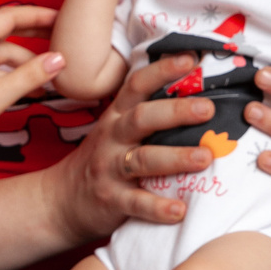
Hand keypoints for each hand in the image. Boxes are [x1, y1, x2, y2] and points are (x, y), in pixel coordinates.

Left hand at [0, 6, 64, 147]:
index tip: (62, 18)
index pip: (11, 15)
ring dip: (25, 63)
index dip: (39, 15)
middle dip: (35, 35)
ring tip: (49, 78)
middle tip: (62, 38)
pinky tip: (26, 90)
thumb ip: (30, 76)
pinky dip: (10, 74)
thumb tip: (59, 59)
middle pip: (7, 31)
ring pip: (1, 54)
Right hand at [54, 50, 219, 241]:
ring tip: (205, 157)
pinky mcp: (111, 200)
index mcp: (117, 115)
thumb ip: (148, 115)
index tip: (191, 58)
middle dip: (176, 112)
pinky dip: (159, 208)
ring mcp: (110, 168)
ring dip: (176, 157)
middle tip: (208, 109)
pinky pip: (136, 203)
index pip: (137, 85)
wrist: (62, 199)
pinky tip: (180, 211)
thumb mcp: (117, 129)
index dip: (162, 70)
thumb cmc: (104, 159)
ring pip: (143, 159)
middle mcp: (112, 137)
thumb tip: (199, 94)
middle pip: (142, 118)